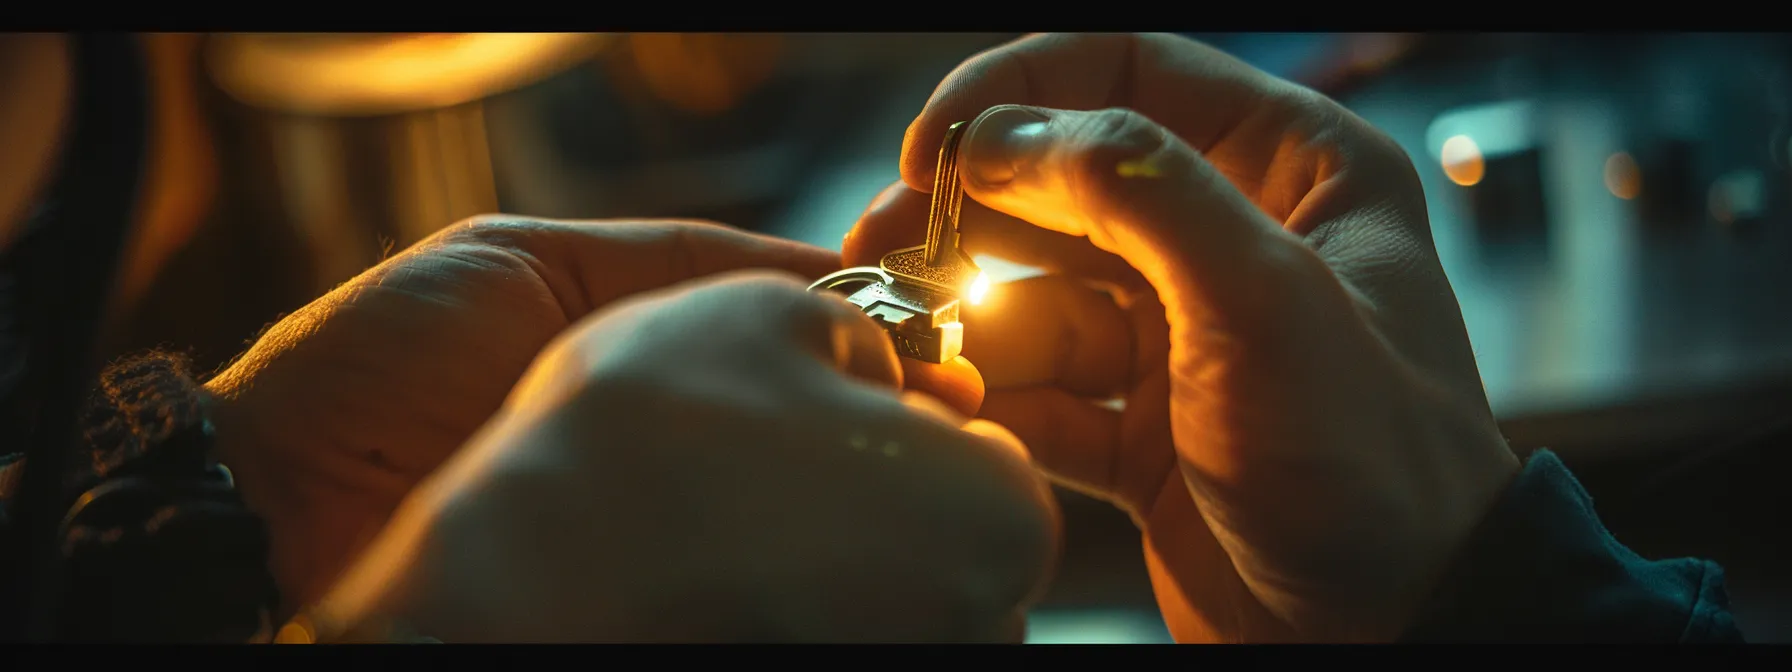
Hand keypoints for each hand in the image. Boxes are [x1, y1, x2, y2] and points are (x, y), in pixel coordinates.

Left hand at [316, 272, 1060, 641]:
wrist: (272, 509)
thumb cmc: (379, 365)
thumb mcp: (522, 261)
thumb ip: (664, 258)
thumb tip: (812, 267)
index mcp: (628, 348)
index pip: (770, 330)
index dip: (857, 332)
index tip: (936, 345)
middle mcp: (651, 439)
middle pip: (784, 421)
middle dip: (866, 417)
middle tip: (948, 422)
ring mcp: (646, 520)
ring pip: (771, 503)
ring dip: (835, 491)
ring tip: (905, 479)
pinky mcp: (638, 578)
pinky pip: (725, 564)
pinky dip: (780, 559)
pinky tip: (834, 545)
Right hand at [846, 33, 1520, 641]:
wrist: (1399, 633)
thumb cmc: (1377, 466)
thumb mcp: (1265, 301)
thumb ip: (1140, 191)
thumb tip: (1005, 134)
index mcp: (1296, 172)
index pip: (1133, 74)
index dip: (1020, 92)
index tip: (934, 142)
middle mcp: (1236, 243)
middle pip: (1066, 183)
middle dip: (970, 208)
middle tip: (883, 238)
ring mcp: (1185, 341)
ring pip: (1040, 292)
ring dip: (968, 310)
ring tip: (904, 329)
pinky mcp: (1144, 434)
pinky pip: (1041, 392)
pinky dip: (992, 397)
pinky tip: (954, 402)